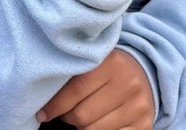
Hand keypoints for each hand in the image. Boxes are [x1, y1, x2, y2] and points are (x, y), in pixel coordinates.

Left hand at [37, 50, 154, 129]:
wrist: (143, 72)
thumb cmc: (109, 68)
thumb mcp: (95, 62)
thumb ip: (74, 74)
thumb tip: (43, 97)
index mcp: (113, 63)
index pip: (76, 90)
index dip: (55, 105)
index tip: (42, 113)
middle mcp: (128, 83)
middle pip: (82, 115)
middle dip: (68, 117)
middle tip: (66, 112)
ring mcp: (138, 106)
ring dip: (82, 127)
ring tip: (83, 116)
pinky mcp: (143, 124)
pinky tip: (97, 123)